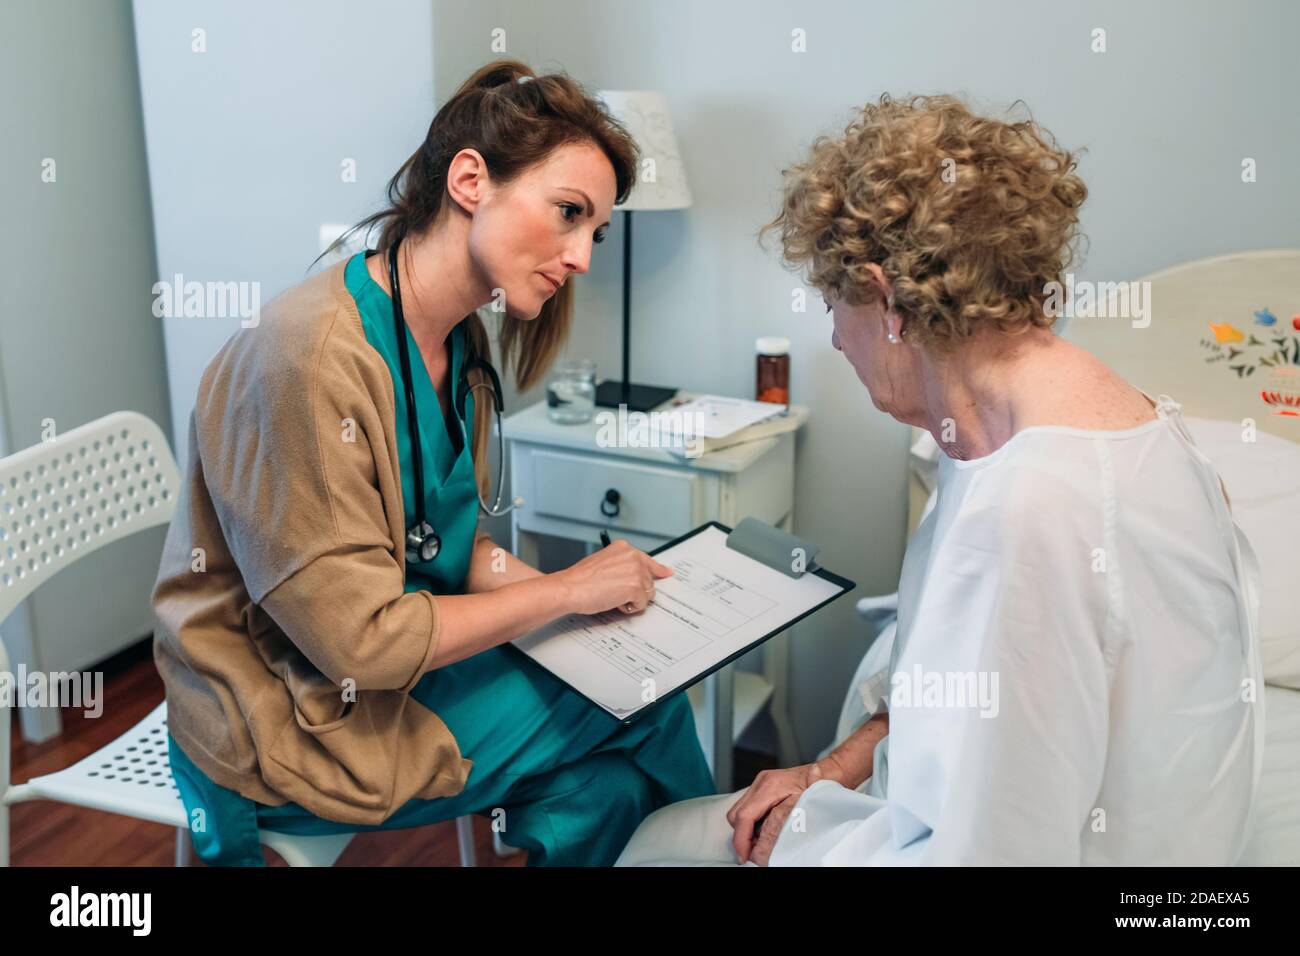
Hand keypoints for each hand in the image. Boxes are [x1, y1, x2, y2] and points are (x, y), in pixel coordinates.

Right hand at [553, 539, 674, 615]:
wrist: (570, 588)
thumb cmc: (580, 579)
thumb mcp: (602, 563)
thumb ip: (621, 566)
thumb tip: (633, 577)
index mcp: (623, 548)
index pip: (647, 560)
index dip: (657, 569)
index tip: (666, 572)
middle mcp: (633, 556)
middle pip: (648, 580)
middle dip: (636, 590)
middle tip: (616, 593)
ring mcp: (636, 571)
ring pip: (647, 593)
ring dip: (632, 599)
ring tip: (611, 595)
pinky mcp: (636, 587)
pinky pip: (641, 604)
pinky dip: (629, 608)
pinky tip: (614, 601)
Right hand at [727, 757, 848, 864]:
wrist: (831, 772)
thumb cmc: (823, 786)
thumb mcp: (804, 806)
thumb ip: (781, 820)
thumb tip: (763, 839)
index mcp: (770, 785)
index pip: (744, 816)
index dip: (742, 840)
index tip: (745, 856)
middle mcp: (762, 782)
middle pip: (736, 815)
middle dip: (741, 836)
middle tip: (753, 854)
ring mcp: (761, 784)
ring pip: (739, 812)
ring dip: (746, 830)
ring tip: (760, 844)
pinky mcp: (764, 789)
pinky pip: (748, 809)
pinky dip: (752, 824)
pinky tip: (765, 832)